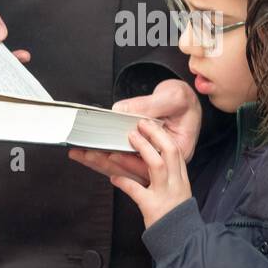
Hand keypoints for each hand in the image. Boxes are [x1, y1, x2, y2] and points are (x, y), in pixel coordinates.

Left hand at [68, 77, 201, 185]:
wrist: (185, 101)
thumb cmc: (183, 101)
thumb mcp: (172, 98)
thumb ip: (148, 105)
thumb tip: (120, 112)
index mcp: (178, 149)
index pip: (153, 160)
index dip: (131, 159)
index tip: (112, 152)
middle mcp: (165, 160)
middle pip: (135, 169)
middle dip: (109, 162)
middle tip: (88, 154)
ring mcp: (153, 160)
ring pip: (126, 168)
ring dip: (102, 162)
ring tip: (82, 155)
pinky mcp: (142, 157)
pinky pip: (122, 163)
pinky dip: (105, 159)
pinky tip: (89, 156)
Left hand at [107, 119, 192, 227]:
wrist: (180, 238)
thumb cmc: (174, 214)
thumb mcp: (178, 190)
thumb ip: (169, 174)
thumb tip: (152, 156)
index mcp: (180, 177)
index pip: (175, 150)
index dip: (162, 134)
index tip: (150, 123)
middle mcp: (175, 182)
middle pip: (169, 151)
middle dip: (155, 136)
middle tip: (140, 125)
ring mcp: (165, 194)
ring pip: (156, 166)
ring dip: (142, 150)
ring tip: (128, 141)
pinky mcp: (152, 207)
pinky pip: (137, 191)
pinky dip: (124, 182)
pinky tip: (113, 177)